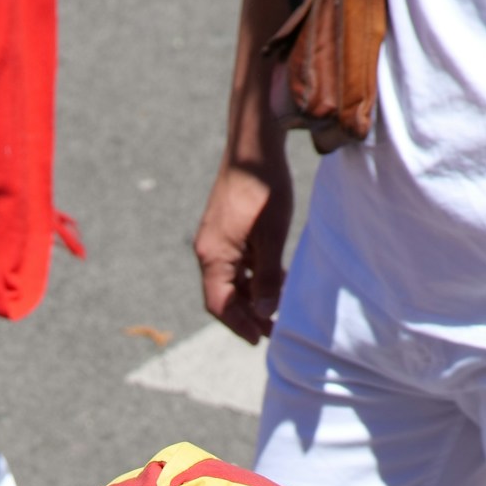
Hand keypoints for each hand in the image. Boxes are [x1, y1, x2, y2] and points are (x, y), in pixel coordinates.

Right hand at [195, 151, 294, 343]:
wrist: (254, 145)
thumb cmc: (263, 187)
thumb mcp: (272, 237)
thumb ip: (267, 278)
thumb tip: (264, 313)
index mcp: (213, 255)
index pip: (219, 304)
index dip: (238, 325)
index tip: (259, 339)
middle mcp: (207, 250)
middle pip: (222, 295)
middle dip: (246, 315)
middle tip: (272, 330)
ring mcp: (215, 239)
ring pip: (230, 279)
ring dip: (251, 295)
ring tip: (277, 306)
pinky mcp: (226, 229)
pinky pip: (235, 262)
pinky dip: (252, 275)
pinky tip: (275, 277)